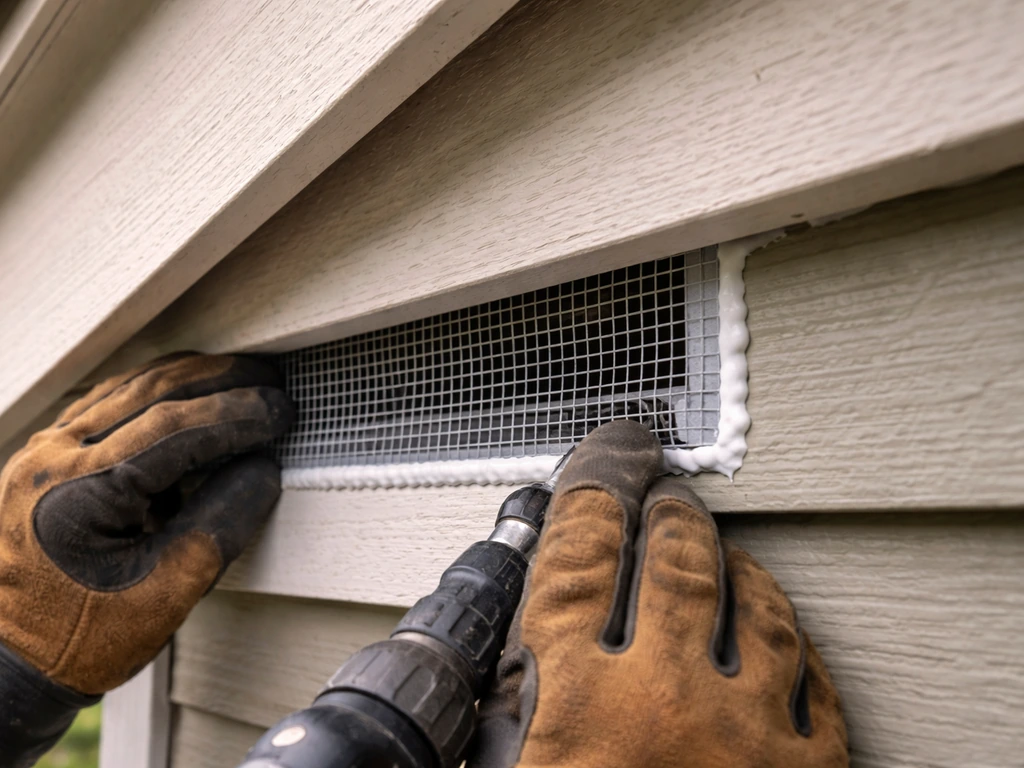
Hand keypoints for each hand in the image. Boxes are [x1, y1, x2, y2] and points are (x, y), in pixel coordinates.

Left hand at [0, 353, 293, 694]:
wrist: (13, 662)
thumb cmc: (82, 638)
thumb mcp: (168, 591)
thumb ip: (220, 522)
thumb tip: (263, 468)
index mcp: (79, 493)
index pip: (174, 430)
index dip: (237, 414)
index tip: (281, 410)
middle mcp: (52, 460)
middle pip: (151, 392)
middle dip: (220, 381)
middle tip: (270, 379)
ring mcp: (44, 453)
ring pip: (127, 388)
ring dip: (190, 378)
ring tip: (240, 377)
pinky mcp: (47, 458)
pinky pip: (107, 404)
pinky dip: (156, 393)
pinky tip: (188, 395)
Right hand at [467, 420, 847, 767]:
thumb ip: (509, 711)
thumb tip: (509, 663)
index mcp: (580, 705)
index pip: (581, 562)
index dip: (593, 496)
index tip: (602, 464)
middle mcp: (667, 704)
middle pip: (676, 566)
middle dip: (672, 514)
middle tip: (669, 491)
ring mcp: (746, 736)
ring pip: (759, 610)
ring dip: (740, 566)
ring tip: (728, 547)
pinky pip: (816, 684)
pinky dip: (799, 645)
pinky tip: (789, 631)